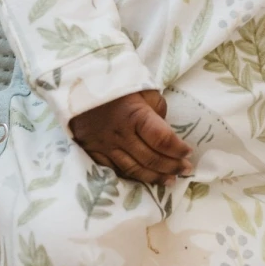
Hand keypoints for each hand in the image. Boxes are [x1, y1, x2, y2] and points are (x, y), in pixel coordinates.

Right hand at [69, 90, 193, 183]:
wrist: (76, 84)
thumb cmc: (115, 84)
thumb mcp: (142, 89)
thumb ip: (157, 110)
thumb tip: (165, 129)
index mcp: (134, 115)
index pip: (162, 139)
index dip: (178, 149)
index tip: (188, 152)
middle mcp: (119, 134)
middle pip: (150, 158)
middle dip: (172, 166)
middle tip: (185, 170)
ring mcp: (104, 145)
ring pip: (134, 169)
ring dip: (155, 177)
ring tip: (170, 181)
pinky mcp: (91, 151)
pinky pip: (114, 171)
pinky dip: (131, 178)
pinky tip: (143, 180)